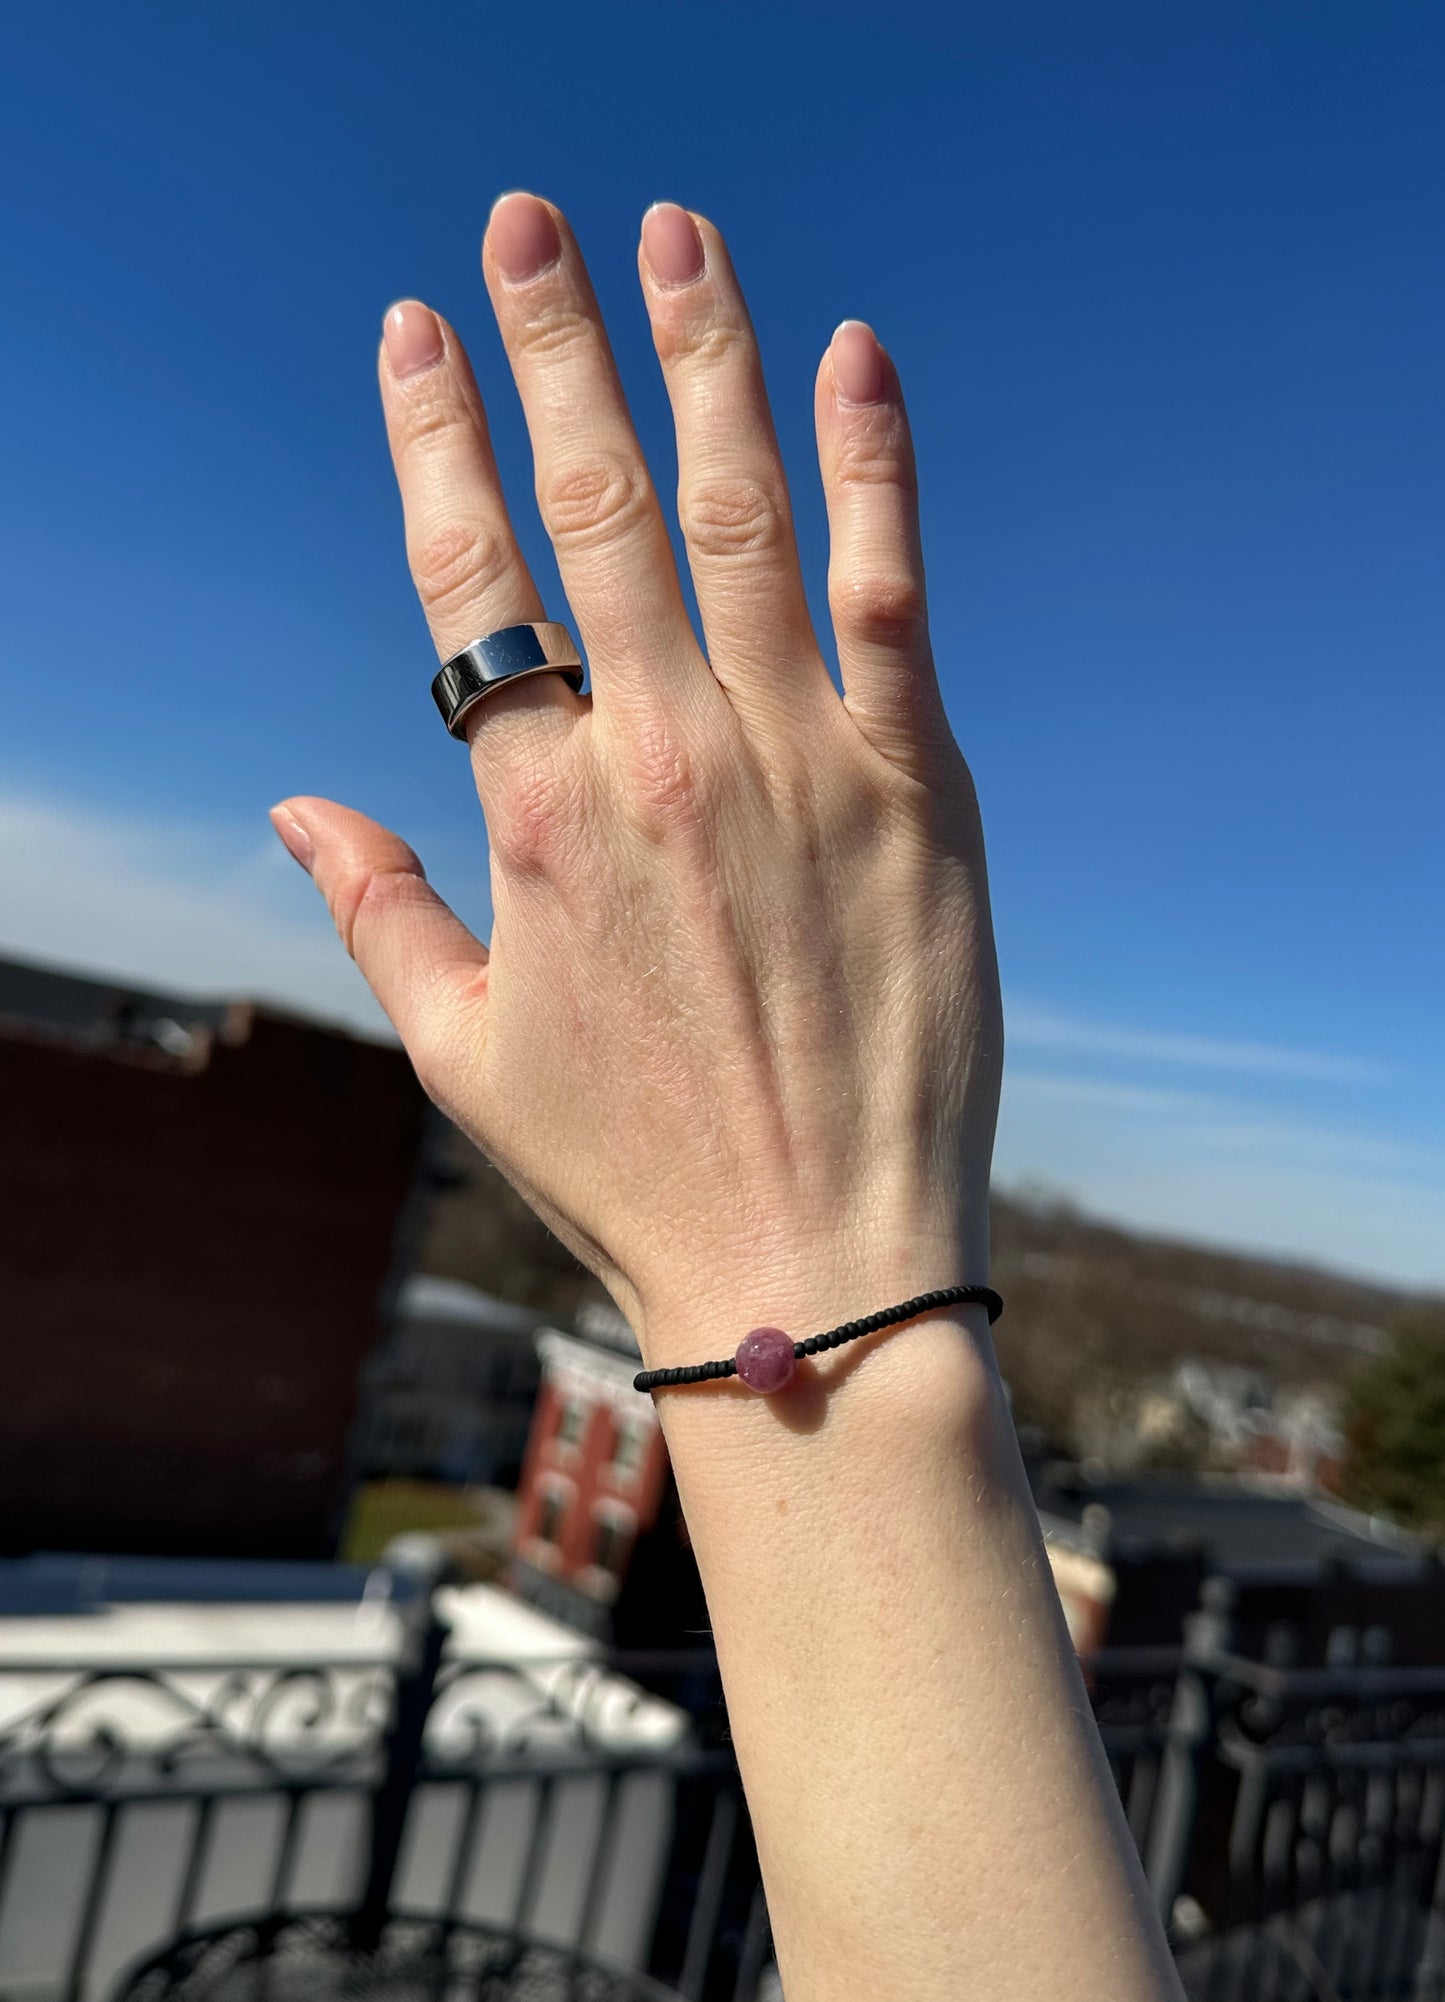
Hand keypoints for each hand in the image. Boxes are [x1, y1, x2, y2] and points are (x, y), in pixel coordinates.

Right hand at [273, 194, 1002, 1365]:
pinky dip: (872, 468)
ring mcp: (798, 762)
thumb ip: (376, 907)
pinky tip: (852, 358)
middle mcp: (662, 758)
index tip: (414, 331)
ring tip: (676, 235)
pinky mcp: (916, 787)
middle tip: (526, 220)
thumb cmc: (630, 1168)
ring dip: (702, 357)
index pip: (466, 579)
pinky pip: (887, 593)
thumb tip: (292, 800)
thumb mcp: (463, 1052)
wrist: (813, 1262)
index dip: (434, 437)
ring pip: (740, 512)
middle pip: (595, 506)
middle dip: (551, 344)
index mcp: (539, 818)